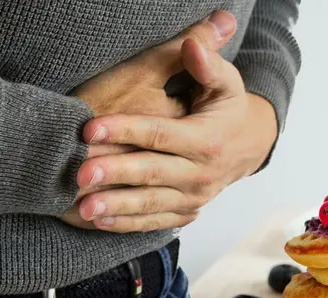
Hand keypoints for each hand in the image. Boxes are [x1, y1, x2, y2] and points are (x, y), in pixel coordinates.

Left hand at [61, 11, 237, 228]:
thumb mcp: (227, 83)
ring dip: (116, 207)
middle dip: (115, 174)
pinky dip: (127, 224)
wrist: (248, 146)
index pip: (160, 135)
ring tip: (84, 207)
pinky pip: (154, 222)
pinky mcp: (186, 212)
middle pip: (151, 173)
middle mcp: (201, 173)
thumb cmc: (227, 109)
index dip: (125, 130)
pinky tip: (99, 221)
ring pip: (150, 204)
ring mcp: (193, 197)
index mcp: (206, 140)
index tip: (90, 128)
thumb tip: (192, 43)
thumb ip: (208, 64)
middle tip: (80, 174)